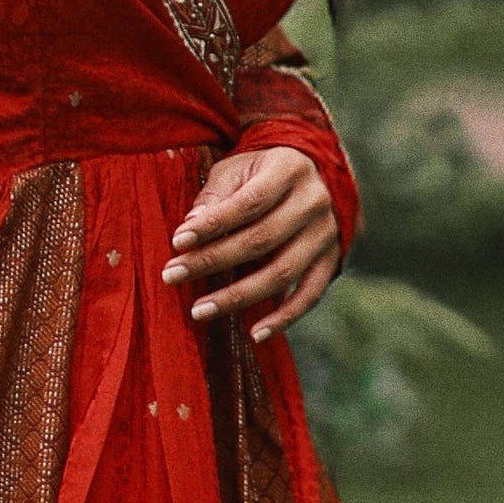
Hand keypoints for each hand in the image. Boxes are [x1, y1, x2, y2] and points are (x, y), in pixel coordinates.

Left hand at [164, 142, 342, 342]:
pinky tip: (256, 333)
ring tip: (199, 310)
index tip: (177, 242)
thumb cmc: (262, 171)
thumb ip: (215, 196)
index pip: (248, 203)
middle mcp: (313, 202)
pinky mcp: (331, 259)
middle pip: (261, 240)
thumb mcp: (237, 169)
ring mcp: (326, 234)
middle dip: (212, 261)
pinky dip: (285, 318)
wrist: (313, 172)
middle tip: (172, 276)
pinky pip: (310, 295)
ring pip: (282, 273)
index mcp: (288, 170)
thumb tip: (190, 227)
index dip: (213, 224)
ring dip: (238, 296)